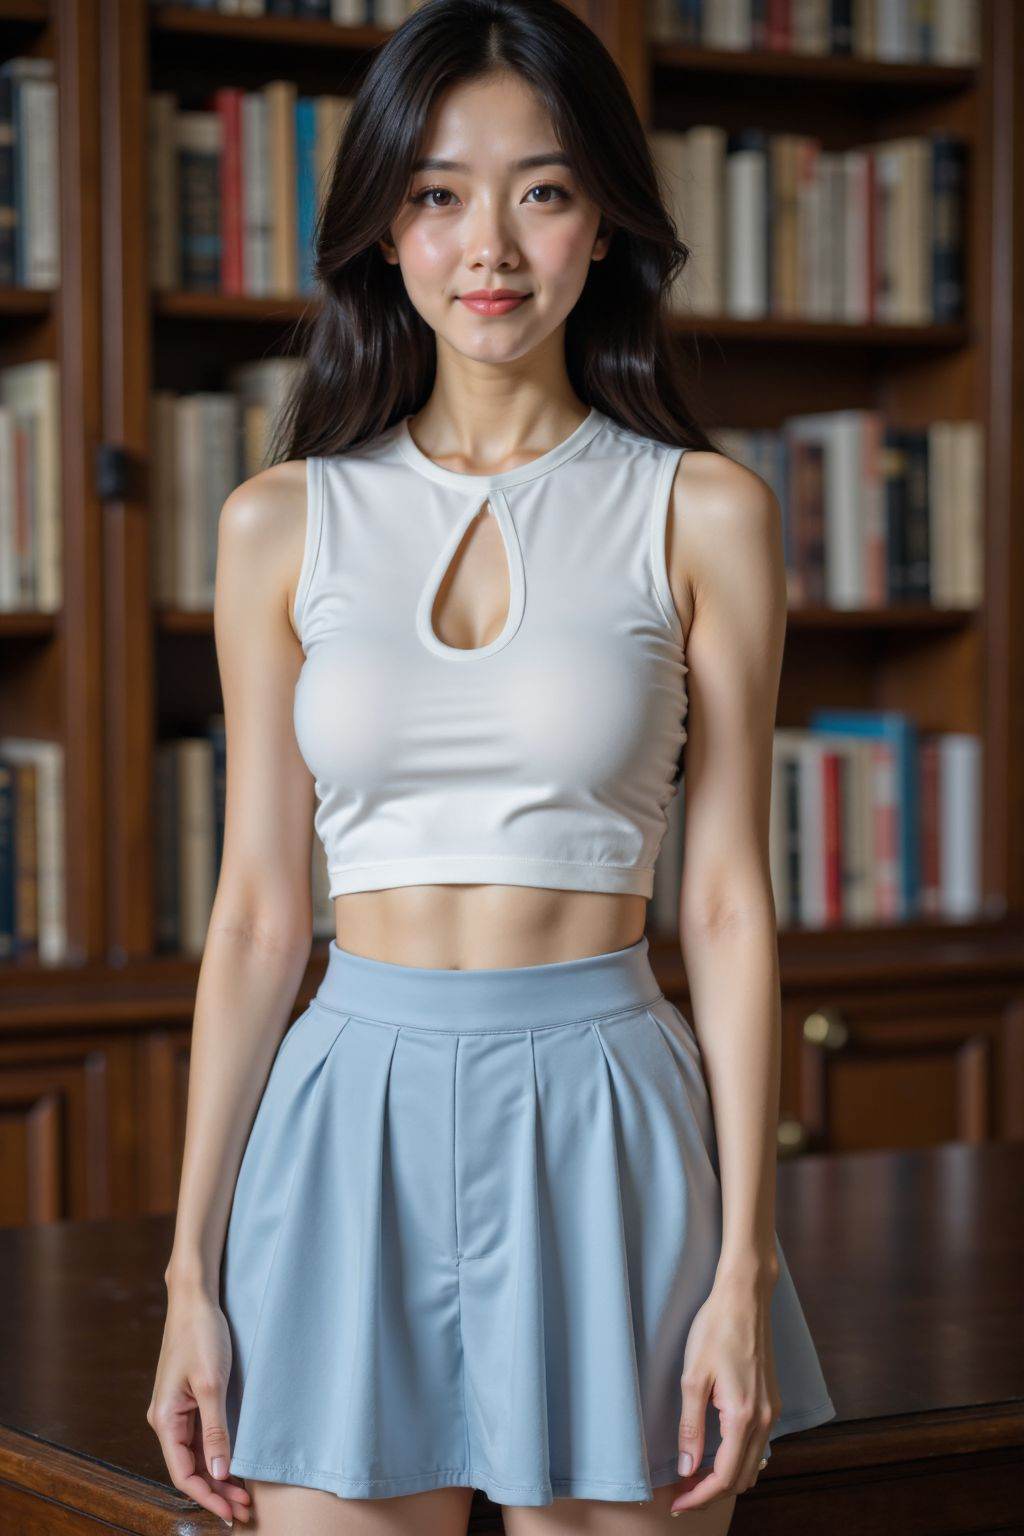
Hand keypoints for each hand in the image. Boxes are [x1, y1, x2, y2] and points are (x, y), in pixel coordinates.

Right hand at [147, 1283, 251, 1525]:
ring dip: (217, 1475)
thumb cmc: (201, 1335)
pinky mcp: (188, 1400)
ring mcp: (176, 1410)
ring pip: (196, 1454)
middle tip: (246, 1509)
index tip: (232, 1512)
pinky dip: (216, 1454)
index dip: (207, 1497)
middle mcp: (166, 1419)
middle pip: (189, 1468)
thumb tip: (218, 1473)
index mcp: (165, 1419)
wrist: (194, 1299)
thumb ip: (215, 1430)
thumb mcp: (212, 1384)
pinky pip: (199, 1437)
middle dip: (216, 1491)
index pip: (183, 1473)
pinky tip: (233, 1464)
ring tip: (243, 1494)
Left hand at [670, 1272, 781, 1513]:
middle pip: (742, 1479)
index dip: (700, 1497)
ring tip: (694, 1477)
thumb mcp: (693, 1377)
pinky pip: (758, 1446)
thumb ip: (690, 1428)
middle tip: (681, 1494)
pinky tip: (715, 1453)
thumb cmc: (715, 1329)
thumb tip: (688, 1469)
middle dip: (712, 1493)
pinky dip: (738, 1460)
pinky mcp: (771, 1402)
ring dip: (726, 1478)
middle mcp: (765, 1420)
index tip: (676, 1504)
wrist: (744, 1298)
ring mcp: (772, 1411)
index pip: (725, 1477)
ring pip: (753, 1465)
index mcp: (744, 1416)